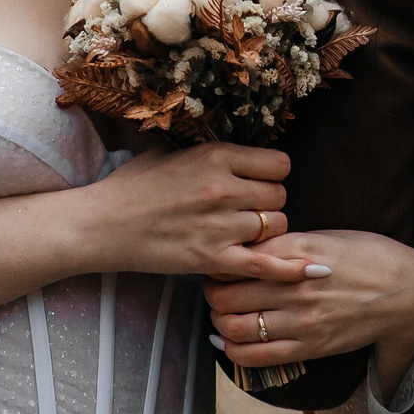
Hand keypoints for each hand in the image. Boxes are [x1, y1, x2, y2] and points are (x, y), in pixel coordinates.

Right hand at [74, 141, 310, 283]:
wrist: (101, 225)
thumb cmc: (132, 186)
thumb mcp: (169, 151)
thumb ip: (205, 149)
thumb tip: (228, 141)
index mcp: (215, 156)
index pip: (277, 163)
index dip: (271, 174)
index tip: (258, 182)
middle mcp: (223, 188)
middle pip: (280, 196)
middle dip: (270, 204)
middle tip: (250, 212)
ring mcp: (220, 225)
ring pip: (276, 227)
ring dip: (268, 232)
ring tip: (247, 234)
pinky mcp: (214, 259)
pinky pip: (267, 264)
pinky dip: (291, 270)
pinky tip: (313, 272)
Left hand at [205, 229, 413, 394]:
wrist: (407, 292)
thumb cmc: (367, 256)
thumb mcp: (323, 236)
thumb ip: (283, 245)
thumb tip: (243, 251)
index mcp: (297, 252)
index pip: (234, 261)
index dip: (217, 264)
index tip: (218, 265)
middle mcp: (295, 287)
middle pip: (225, 296)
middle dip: (212, 294)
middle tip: (214, 291)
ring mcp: (302, 320)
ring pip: (234, 328)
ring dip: (218, 323)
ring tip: (222, 316)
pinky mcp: (311, 347)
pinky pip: (257, 356)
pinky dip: (232, 351)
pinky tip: (227, 342)